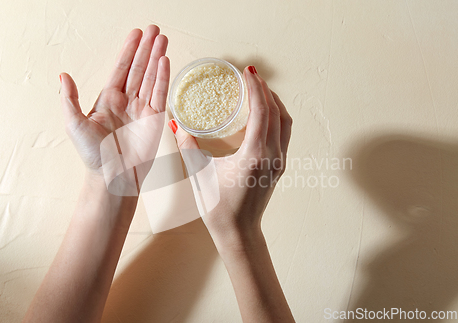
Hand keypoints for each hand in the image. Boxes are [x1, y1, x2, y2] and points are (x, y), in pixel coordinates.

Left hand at [60, 25, 169, 179]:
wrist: (113, 177)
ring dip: (157, 58)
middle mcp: (127, 101)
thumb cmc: (93, 155)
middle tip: (154, 30)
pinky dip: (162, 77)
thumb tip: (63, 75)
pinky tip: (165, 62)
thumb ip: (69, 99)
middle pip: (138, 69)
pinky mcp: (155, 120)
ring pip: (151, 78)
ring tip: (162, 40)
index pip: (120, 69)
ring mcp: (142, 109)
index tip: (136, 34)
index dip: (128, 51)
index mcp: (108, 100)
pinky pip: (159, 94)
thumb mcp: (74, 125)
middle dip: (146, 49)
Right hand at [171, 66, 291, 248]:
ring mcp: (279, 161)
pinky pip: (284, 133)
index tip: (247, 71)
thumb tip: (174, 124)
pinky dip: (277, 116)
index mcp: (254, 155)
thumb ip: (187, 146)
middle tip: (251, 74)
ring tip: (260, 88)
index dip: (255, 88)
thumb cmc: (218, 206)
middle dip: (265, 89)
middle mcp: (271, 155)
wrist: (238, 232)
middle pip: (276, 112)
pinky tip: (264, 112)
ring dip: (274, 102)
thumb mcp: (199, 174)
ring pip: (285, 122)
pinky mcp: (279, 166)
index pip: (261, 111)